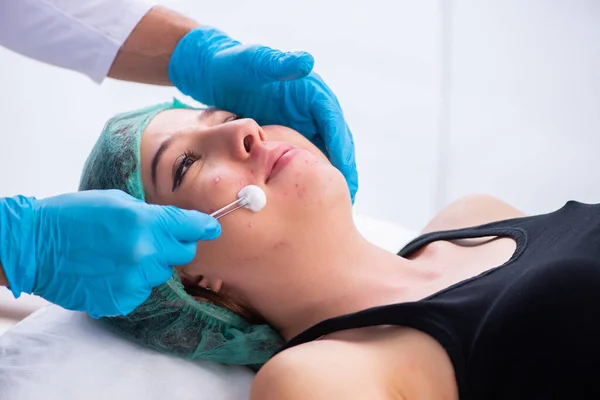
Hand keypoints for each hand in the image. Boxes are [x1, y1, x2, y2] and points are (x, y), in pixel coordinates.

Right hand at [0, 190, 219, 317]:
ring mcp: (134, 279)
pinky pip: (142, 291)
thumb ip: (152, 215)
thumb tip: (176, 224)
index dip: (204, 227)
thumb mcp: (117, 202)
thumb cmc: (72, 216)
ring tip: (119, 256)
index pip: (191, 226)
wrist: (33, 246)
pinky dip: (132, 283)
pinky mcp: (122, 299)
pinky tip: (110, 272)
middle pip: (183, 254)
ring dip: (149, 266)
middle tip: (150, 240)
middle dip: (173, 246)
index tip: (212, 228)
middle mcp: (145, 252)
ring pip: (161, 274)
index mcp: (146, 222)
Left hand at [169, 26, 357, 201]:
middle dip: (344, 168)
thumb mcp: (254, 63)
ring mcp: (301, 123)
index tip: (345, 174)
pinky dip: (311, 176)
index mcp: (309, 92)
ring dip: (331, 176)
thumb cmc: (233, 65)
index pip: (333, 122)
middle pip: (335, 141)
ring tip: (340, 202)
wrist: (213, 71)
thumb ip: (277, 62)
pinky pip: (305, 158)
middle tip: (349, 196)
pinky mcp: (289, 135)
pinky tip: (310, 196)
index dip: (340, 148)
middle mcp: (311, 109)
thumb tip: (306, 61)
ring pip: (324, 153)